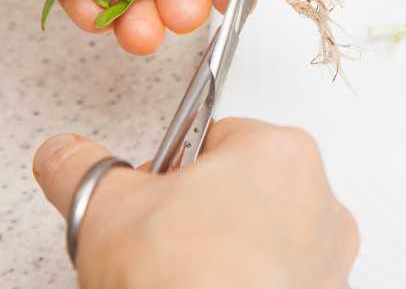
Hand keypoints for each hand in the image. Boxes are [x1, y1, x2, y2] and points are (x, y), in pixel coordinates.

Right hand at [32, 118, 358, 288]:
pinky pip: (280, 274)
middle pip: (244, 185)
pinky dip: (252, 280)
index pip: (214, 138)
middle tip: (165, 239)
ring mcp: (328, 250)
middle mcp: (319, 195)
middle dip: (202, 209)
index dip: (171, 170)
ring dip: (230, 247)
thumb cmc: (190, 279)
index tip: (153, 194)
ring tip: (189, 273)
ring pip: (265, 233)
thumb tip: (70, 157)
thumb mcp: (109, 208)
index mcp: (279, 151)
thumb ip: (85, 168)